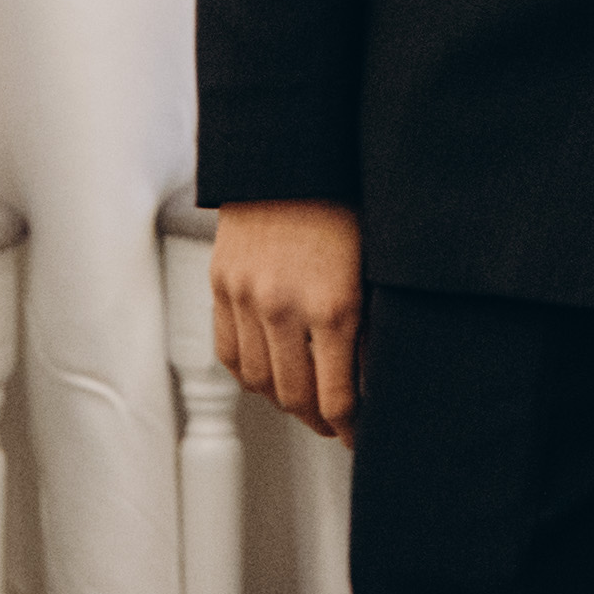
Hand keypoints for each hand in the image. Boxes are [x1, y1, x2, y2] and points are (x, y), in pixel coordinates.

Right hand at [210, 198, 364, 439]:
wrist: (288, 156)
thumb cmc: (341, 201)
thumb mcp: (372, 266)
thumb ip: (368, 324)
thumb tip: (371, 376)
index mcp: (334, 305)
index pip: (337, 398)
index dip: (349, 428)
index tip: (358, 437)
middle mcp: (285, 308)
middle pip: (294, 398)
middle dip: (317, 420)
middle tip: (332, 424)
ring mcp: (247, 298)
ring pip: (258, 381)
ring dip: (280, 400)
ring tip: (301, 401)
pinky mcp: (221, 286)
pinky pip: (228, 351)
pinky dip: (247, 372)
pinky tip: (267, 372)